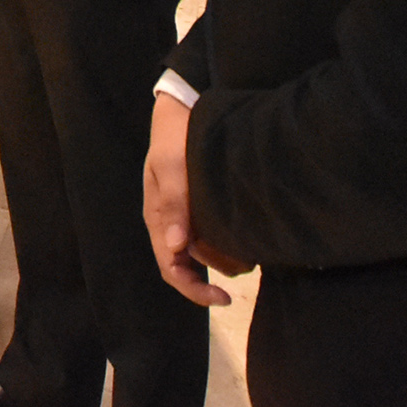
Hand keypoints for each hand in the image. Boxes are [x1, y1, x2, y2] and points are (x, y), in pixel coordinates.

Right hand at [144, 92, 236, 306]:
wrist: (184, 110)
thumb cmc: (175, 139)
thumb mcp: (171, 167)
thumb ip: (174, 205)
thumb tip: (176, 247)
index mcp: (158, 218)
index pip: (171, 267)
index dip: (194, 289)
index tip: (223, 296)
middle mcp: (170, 223)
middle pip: (186, 266)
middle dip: (212, 277)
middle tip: (243, 276)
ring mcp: (185, 216)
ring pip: (201, 253)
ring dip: (223, 260)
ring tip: (249, 252)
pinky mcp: (199, 206)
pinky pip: (211, 236)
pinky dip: (226, 243)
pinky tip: (243, 239)